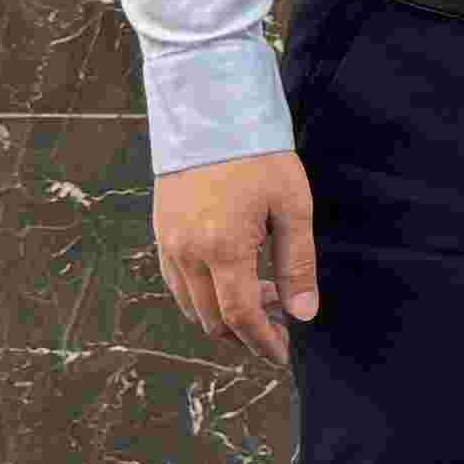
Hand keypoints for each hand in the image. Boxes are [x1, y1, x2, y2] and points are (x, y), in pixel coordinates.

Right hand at [155, 147, 316, 360]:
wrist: (209, 110)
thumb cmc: (258, 154)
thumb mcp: (292, 206)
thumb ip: (297, 263)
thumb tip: (304, 314)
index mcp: (223, 249)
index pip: (241, 317)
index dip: (263, 342)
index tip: (283, 353)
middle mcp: (187, 253)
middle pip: (212, 319)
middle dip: (247, 331)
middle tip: (281, 320)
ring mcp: (167, 243)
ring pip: (191, 304)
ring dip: (224, 314)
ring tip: (262, 297)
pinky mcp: (159, 231)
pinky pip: (176, 281)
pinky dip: (202, 294)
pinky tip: (231, 278)